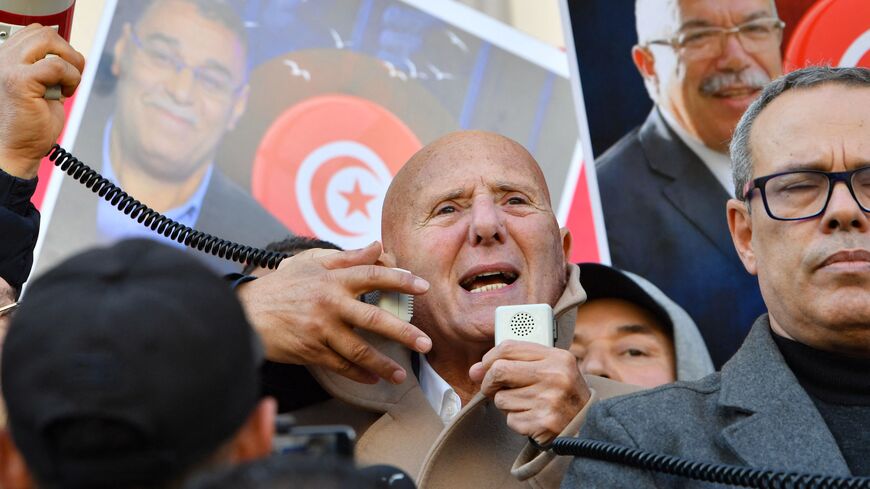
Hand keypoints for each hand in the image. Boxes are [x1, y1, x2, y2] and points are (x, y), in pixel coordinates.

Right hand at [0, 24, 84, 178]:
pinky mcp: (19, 80)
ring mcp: (8, 67)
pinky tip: (65, 94)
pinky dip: (71, 78)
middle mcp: (3, 58)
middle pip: (45, 32)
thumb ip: (49, 68)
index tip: (66, 71)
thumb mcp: (41, 87)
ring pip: (49, 40)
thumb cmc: (29, 124)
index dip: (60, 49)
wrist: (16, 149)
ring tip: (68, 85)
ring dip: (70, 62)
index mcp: (7, 57)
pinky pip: (57, 65)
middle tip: (72, 76)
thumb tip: (72, 57)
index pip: (37, 33)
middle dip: (68, 52)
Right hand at [237, 241, 431, 384]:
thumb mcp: (311, 264)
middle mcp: (330, 304)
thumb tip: (378, 246)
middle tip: (426, 344)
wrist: (245, 313)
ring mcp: (321, 330)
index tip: (423, 287)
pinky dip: (359, 374)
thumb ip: (347, 258)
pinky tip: (373, 378)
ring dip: (384, 365)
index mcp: (333, 280)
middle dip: (405, 333)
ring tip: (400, 374)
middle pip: (375, 320)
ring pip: (360, 351)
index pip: (374, 276)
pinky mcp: (311, 350)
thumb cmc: (280, 286)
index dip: (401, 280)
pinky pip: (341, 365)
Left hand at [469, 340, 590, 445]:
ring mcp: (550, 401)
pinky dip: (516, 421)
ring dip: (506, 405)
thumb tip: (474, 370)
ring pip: (501, 399)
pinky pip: (510, 420)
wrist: (590, 426)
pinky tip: (532, 418)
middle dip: (489, 382)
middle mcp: (555, 377)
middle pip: (499, 371)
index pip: (508, 347)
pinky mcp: (543, 423)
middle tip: (492, 389)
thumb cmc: (564, 394)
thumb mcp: (551, 369)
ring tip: (527, 405)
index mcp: (558, 358)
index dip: (489, 357)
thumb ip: (515, 363)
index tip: (486, 366)